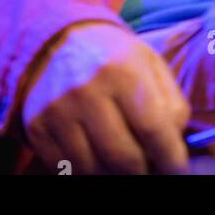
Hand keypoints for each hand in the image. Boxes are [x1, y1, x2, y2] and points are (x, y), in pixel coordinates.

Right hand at [20, 20, 191, 174]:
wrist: (58, 40)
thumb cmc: (114, 56)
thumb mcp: (149, 63)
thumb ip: (171, 103)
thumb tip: (175, 144)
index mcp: (121, 69)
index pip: (153, 130)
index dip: (170, 158)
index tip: (177, 169)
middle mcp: (86, 90)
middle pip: (124, 158)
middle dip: (144, 170)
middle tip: (149, 166)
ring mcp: (58, 111)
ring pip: (95, 170)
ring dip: (115, 174)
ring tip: (124, 160)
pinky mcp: (38, 127)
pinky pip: (67, 169)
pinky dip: (88, 170)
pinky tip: (97, 155)